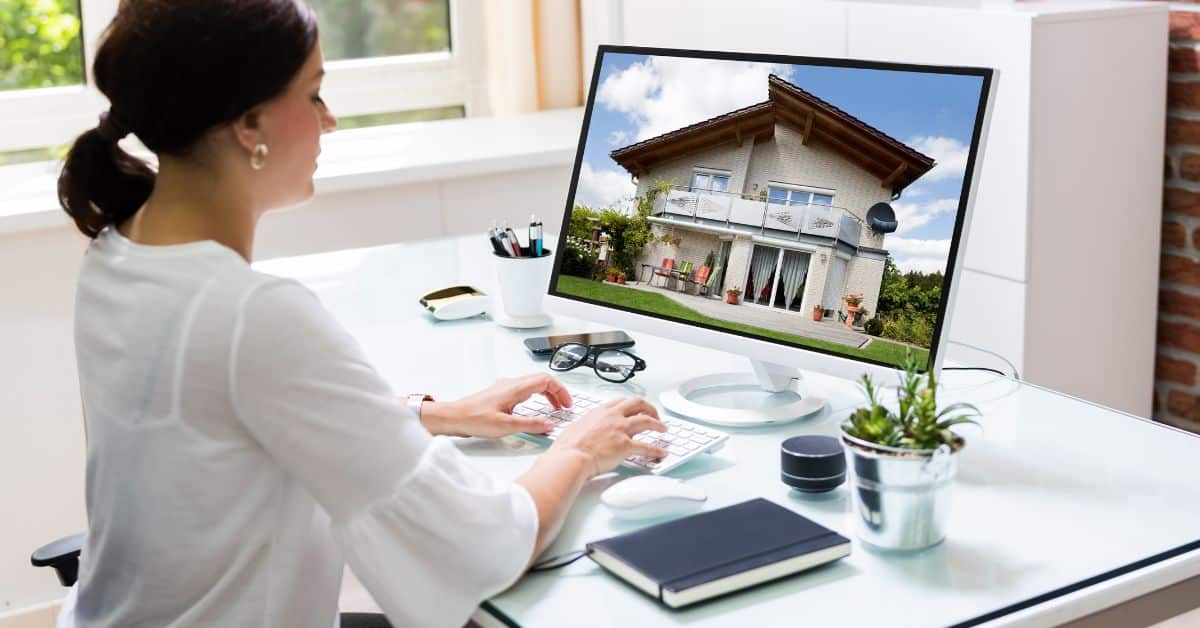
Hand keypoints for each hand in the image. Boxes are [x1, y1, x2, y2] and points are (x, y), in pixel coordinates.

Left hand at [420, 373, 572, 437]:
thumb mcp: (506, 426)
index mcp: (515, 388)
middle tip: (564, 407)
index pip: (546, 380)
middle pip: (542, 381)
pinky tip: (534, 411)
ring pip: (533, 385)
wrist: (453, 418)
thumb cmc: (473, 419)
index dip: (561, 391)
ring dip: (546, 395)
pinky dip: (535, 398)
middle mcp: (511, 384)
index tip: (567, 404)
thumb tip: (549, 425)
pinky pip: (524, 391)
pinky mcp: (500, 395)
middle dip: (556, 393)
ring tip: (553, 409)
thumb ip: (530, 425)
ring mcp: (505, 388)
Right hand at [549, 397, 667, 477]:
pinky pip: (647, 447)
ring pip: (647, 421)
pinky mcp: (625, 445)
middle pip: (638, 404)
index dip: (632, 404)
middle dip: (650, 408)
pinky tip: (661, 453)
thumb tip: (585, 430)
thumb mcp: (576, 428)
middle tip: (655, 415)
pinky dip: (656, 450)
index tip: (636, 408)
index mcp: (600, 411)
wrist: (571, 457)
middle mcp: (613, 417)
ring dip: (658, 425)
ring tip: (664, 429)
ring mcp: (620, 429)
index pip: (621, 401)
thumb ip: (586, 426)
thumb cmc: (568, 447)